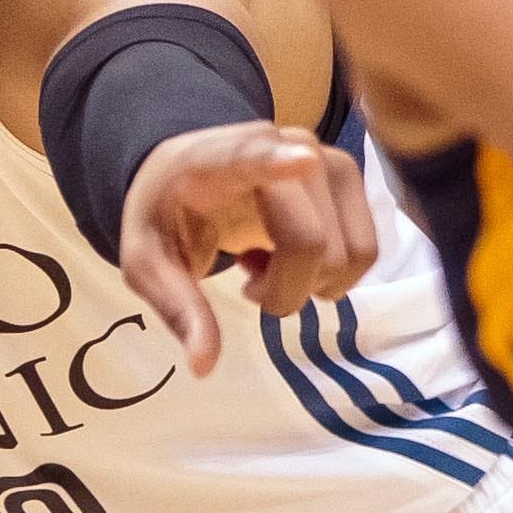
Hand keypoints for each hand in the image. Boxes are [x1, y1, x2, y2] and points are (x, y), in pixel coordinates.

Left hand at [115, 122, 380, 375]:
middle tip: (246, 278)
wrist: (188, 172)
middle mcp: (282, 145)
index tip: (302, 160)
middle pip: (311, 242)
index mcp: (215, 161)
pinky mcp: (349, 177)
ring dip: (312, 281)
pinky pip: (365, 249)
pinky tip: (291, 253)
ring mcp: (324, 158)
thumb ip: (178, 309)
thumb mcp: (147, 264)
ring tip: (268, 262)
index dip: (277, 161)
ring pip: (349, 251)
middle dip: (284, 289)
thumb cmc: (167, 215)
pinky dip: (333, 272)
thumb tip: (203, 367)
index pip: (248, 158)